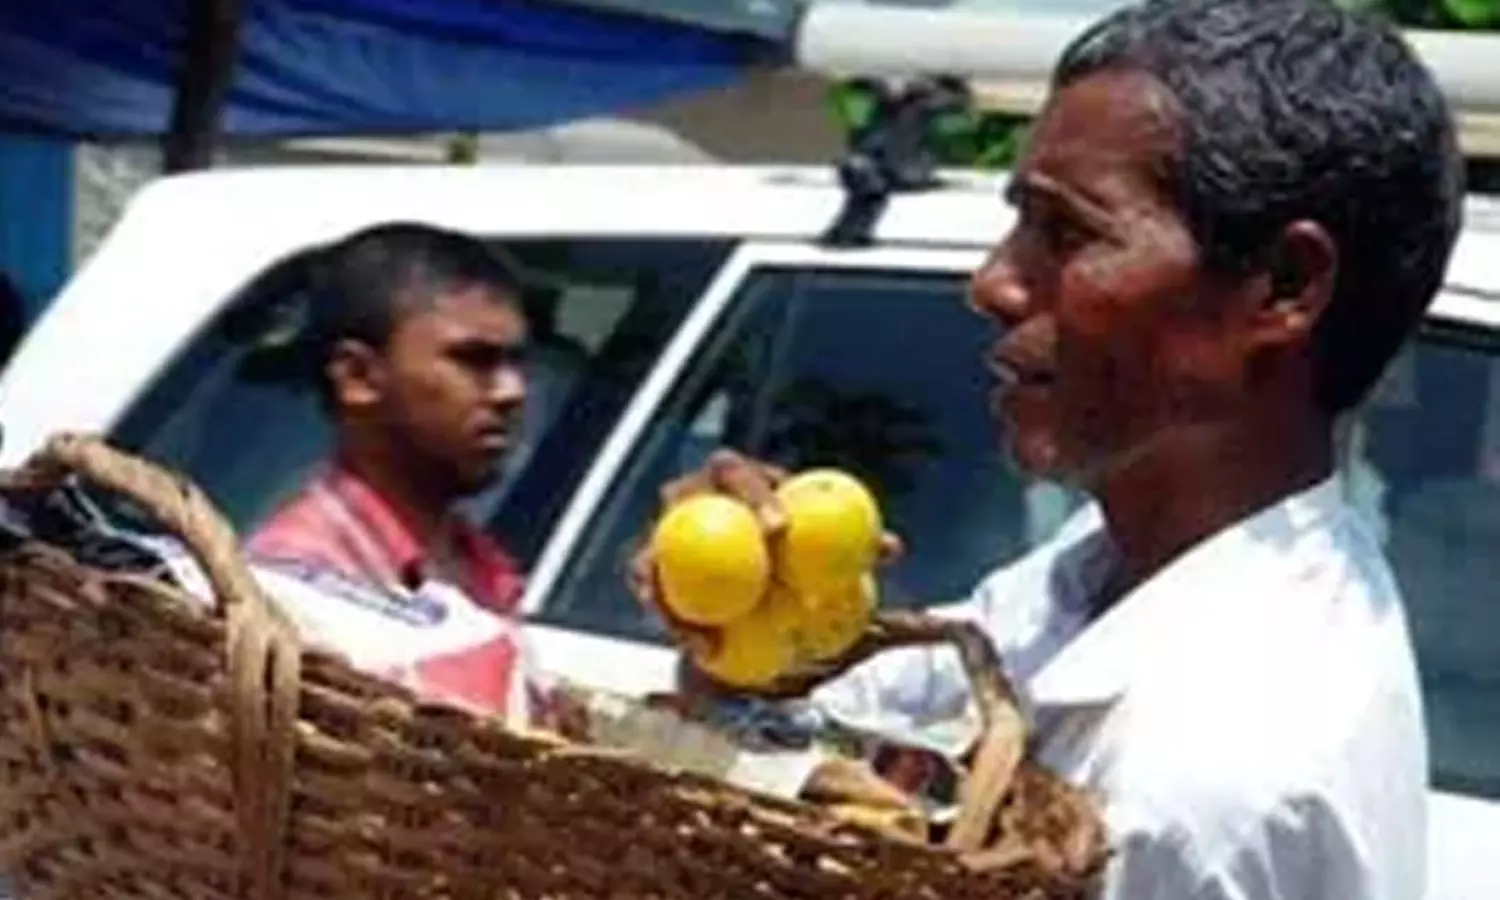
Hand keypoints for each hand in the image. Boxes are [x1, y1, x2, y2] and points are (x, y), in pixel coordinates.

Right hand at [627, 449, 904, 698]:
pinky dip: (678, 624)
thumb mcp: (822, 544)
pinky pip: (656, 600)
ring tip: (705, 631)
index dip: (755, 494)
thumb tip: (893, 548)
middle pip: (681, 501)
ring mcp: (661, 535)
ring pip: (653, 558)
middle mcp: (687, 497)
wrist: (749, 567)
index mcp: (730, 475)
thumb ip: (854, 546)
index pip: (738, 474)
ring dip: (671, 594)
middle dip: (701, 534)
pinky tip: (706, 652)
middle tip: (748, 576)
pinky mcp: (651, 575)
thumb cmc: (792, 547)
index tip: (781, 529)